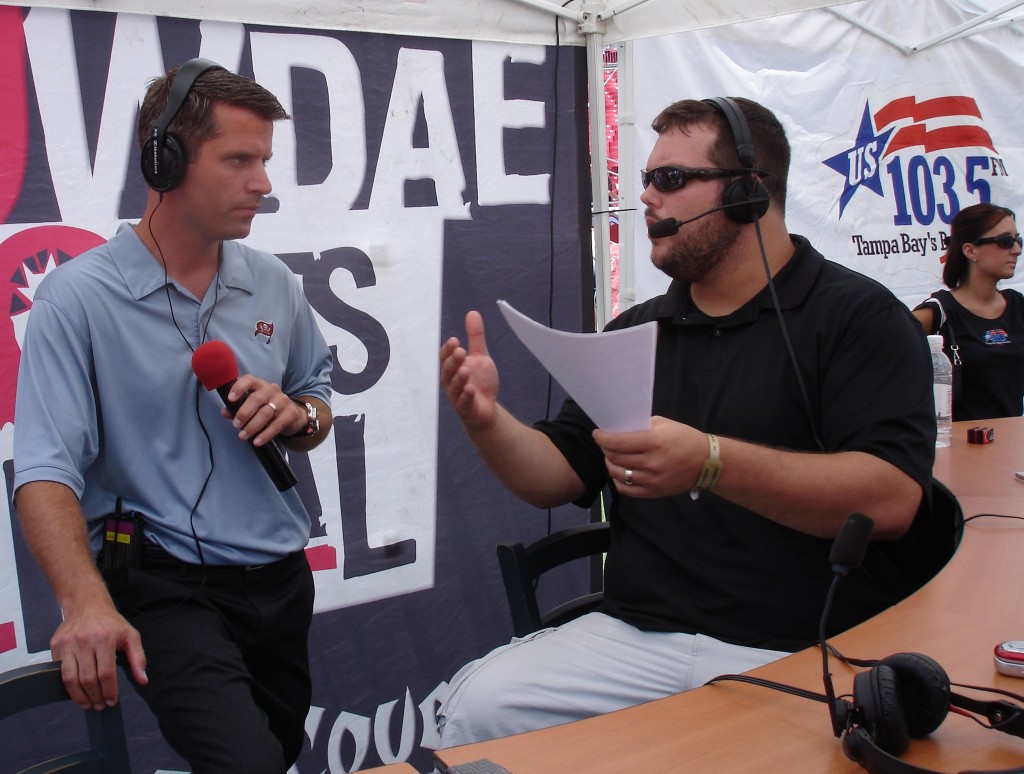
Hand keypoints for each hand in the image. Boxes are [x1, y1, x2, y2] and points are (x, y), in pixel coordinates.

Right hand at [50, 601, 146, 709]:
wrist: (87, 605)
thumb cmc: (111, 623)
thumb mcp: (131, 636)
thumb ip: (138, 658)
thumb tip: (143, 680)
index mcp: (104, 638)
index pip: (106, 673)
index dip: (109, 691)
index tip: (112, 701)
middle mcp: (83, 641)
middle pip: (88, 678)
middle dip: (95, 696)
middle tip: (100, 706)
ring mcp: (67, 644)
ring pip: (70, 678)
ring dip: (79, 696)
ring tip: (88, 704)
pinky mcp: (56, 646)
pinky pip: (60, 671)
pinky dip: (68, 685)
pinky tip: (77, 692)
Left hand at [224, 375, 301, 444]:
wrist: (293, 415)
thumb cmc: (267, 407)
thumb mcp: (253, 406)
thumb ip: (237, 408)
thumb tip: (224, 412)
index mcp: (259, 385)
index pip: (249, 380)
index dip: (239, 388)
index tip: (230, 399)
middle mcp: (271, 389)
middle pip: (256, 399)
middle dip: (244, 413)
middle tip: (236, 425)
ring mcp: (283, 400)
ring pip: (266, 413)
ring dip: (252, 426)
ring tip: (243, 436)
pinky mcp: (290, 413)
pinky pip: (276, 425)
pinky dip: (265, 434)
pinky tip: (257, 441)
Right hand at [439, 311, 499, 431]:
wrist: (485, 408)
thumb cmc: (479, 382)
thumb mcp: (480, 357)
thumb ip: (475, 337)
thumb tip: (472, 313)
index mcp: (453, 367)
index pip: (445, 357)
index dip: (448, 350)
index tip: (455, 340)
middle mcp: (451, 381)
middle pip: (448, 370)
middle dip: (453, 361)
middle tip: (460, 350)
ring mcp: (457, 395)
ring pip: (454, 386)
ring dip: (459, 378)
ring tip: (465, 370)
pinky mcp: (466, 408)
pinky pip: (463, 402)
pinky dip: (466, 395)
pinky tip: (470, 388)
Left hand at [594, 416, 706, 496]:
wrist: (707, 463)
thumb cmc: (685, 439)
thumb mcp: (665, 425)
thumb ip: (642, 426)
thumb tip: (620, 428)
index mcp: (654, 442)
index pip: (618, 442)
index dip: (603, 438)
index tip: (597, 434)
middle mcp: (652, 463)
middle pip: (615, 457)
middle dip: (606, 449)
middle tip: (605, 444)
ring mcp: (652, 480)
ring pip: (618, 474)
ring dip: (610, 464)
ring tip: (612, 457)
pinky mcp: (654, 492)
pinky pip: (626, 489)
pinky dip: (618, 480)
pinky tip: (620, 472)